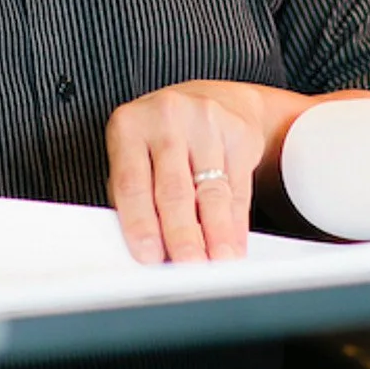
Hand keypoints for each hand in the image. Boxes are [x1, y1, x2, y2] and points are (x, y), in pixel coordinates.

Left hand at [104, 80, 332, 264]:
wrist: (214, 101)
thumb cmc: (163, 140)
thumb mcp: (136, 156)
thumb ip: (133, 199)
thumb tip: (146, 252)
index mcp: (130, 125)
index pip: (132, 183)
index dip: (141, 224)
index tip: (149, 256)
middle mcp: (167, 118)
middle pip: (174, 189)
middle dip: (182, 235)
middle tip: (188, 268)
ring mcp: (207, 121)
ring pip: (212, 191)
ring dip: (216, 235)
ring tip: (217, 263)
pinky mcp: (239, 132)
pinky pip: (238, 188)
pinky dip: (236, 224)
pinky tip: (234, 245)